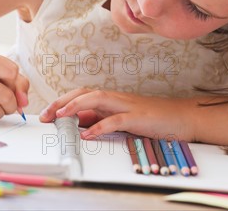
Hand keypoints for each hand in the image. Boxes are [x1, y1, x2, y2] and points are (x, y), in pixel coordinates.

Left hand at [39, 88, 195, 140]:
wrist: (182, 117)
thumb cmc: (153, 119)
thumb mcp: (123, 120)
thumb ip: (103, 120)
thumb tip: (79, 125)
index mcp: (112, 99)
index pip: (82, 94)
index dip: (62, 101)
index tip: (46, 114)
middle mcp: (117, 98)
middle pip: (85, 92)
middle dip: (62, 102)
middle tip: (45, 115)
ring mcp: (127, 106)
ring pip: (98, 99)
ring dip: (77, 106)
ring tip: (61, 116)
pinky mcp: (138, 117)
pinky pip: (116, 120)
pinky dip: (100, 126)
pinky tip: (88, 133)